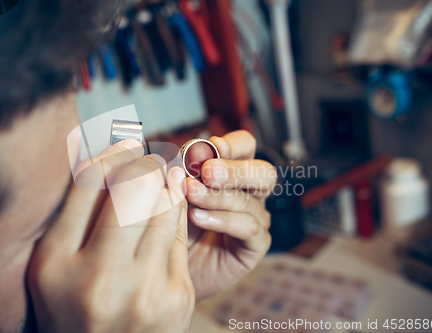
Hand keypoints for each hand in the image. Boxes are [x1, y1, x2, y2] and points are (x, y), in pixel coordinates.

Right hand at [28, 140, 194, 332]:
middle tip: (147, 156)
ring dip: (165, 183)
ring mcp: (144, 289)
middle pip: (131, 188)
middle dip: (143, 163)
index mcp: (55, 264)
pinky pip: (180, 234)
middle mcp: (99, 278)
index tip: (124, 141)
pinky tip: (173, 204)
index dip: (111, 152)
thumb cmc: (73, 305)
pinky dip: (177, 212)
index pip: (88, 183)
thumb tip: (99, 151)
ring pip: (164, 205)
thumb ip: (72, 211)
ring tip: (163, 175)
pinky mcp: (177, 296)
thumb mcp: (53, 264)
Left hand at [185, 130, 274, 299]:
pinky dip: (223, 220)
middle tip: (207, 172)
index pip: (246, 147)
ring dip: (217, 196)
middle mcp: (250, 193)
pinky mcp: (255, 245)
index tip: (210, 147)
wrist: (168, 266)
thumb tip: (177, 155)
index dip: (232, 145)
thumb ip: (179, 174)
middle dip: (234, 169)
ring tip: (190, 195)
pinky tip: (200, 218)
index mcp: (233, 173)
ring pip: (249, 201)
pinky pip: (249, 227)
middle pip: (262, 172)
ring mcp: (255, 219)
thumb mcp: (173, 193)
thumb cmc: (172, 225)